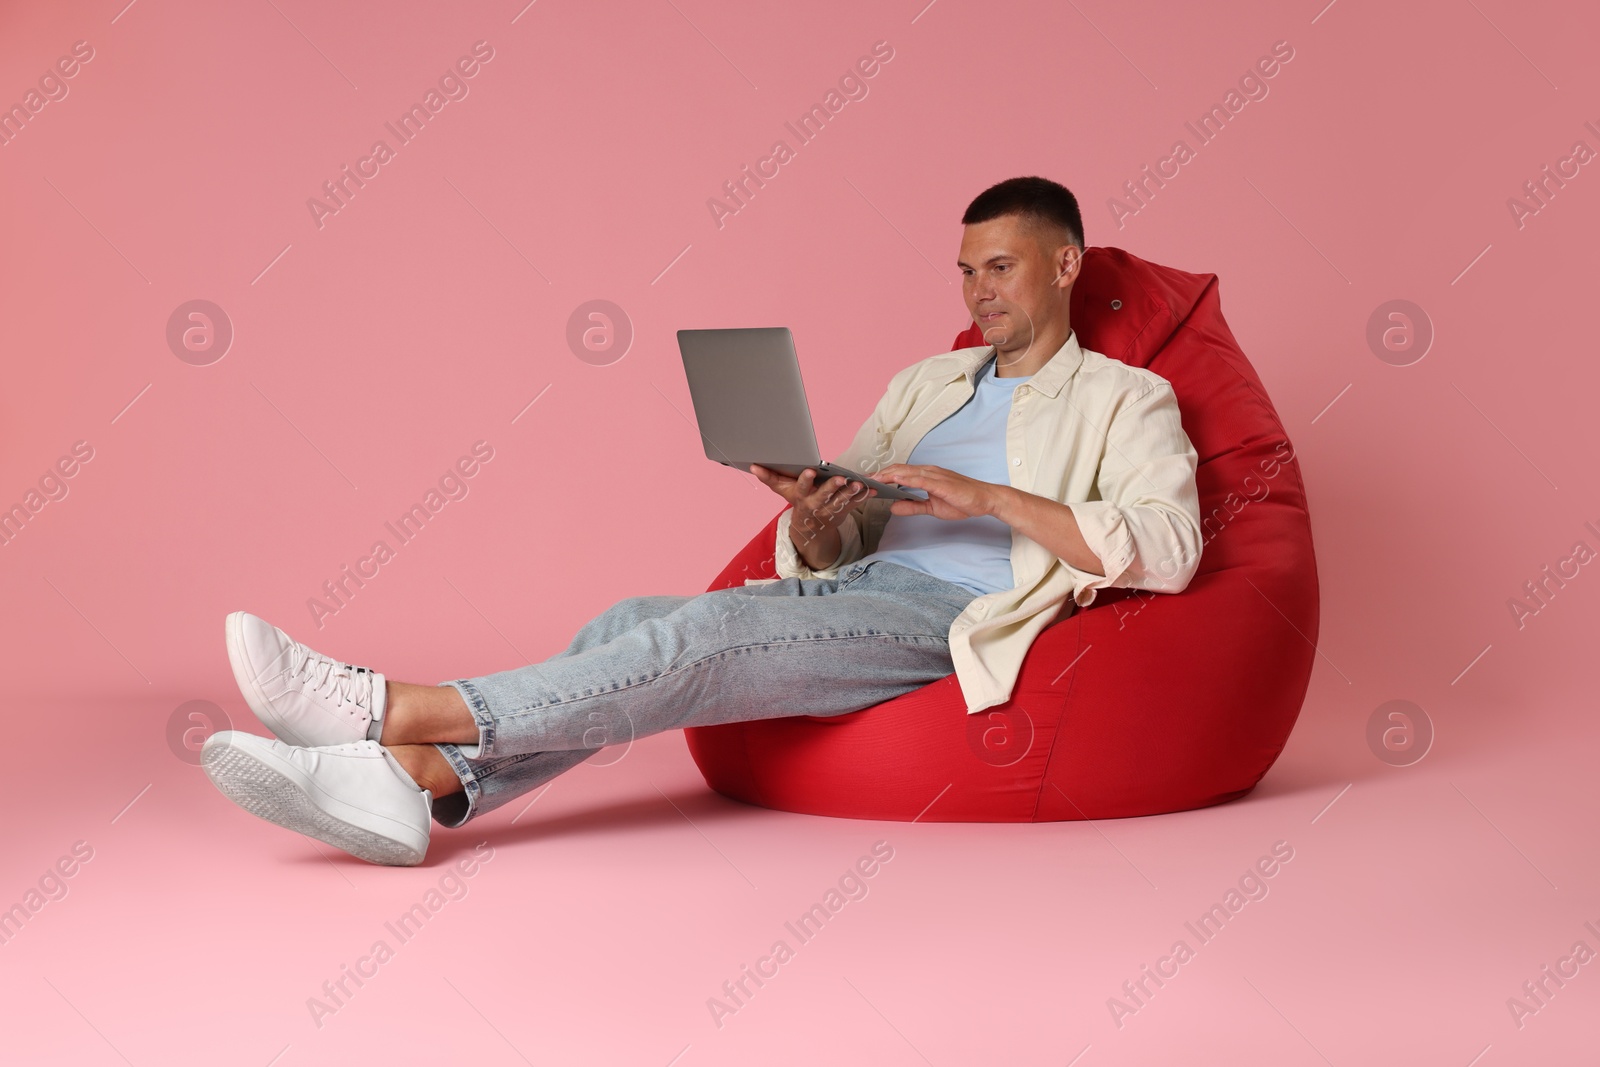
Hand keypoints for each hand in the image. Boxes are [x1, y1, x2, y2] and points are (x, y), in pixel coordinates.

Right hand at [749, 464, 876, 535]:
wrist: (809, 528)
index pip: (802, 487)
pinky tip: (873, 489)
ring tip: (859, 484)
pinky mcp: (843, 512)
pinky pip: (855, 504)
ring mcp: (830, 510)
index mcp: (801, 497)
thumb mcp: (782, 490)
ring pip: (842, 501)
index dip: (806, 479)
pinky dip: (864, 497)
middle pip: (824, 496)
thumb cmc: (797, 502)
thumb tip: (752, 465)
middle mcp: (815, 505)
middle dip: (833, 487)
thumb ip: (768, 477)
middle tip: (842, 478)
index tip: (810, 470)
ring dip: (851, 493)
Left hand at [873, 464, 1007, 520]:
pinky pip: (919, 478)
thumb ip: (913, 506)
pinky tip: (892, 480)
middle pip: (897, 469)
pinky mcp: (940, 482)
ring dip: (886, 474)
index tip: (866, 481)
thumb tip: (893, 507)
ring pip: (905, 471)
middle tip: (861, 479)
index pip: (899, 473)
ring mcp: (934, 475)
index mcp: (926, 476)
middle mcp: (928, 471)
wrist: (985, 500)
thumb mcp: (932, 508)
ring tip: (870, 479)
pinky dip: (904, 478)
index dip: (882, 476)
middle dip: (878, 474)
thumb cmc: (962, 501)